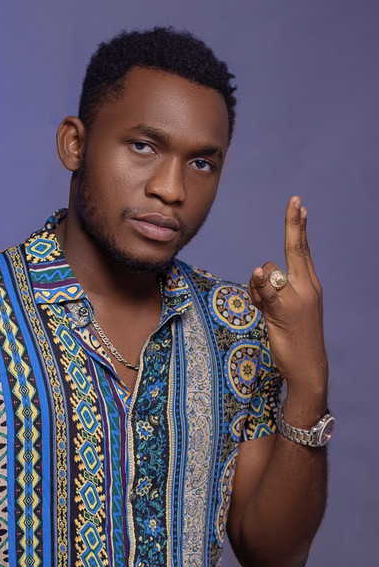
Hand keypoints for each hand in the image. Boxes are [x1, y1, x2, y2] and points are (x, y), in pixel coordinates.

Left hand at [247, 197, 327, 398]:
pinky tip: (257, 279)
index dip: (299, 228)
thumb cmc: (295, 336)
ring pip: (269, 272)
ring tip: (264, 307)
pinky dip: (259, 285)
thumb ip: (272, 289)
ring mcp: (296, 299)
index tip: (300, 207)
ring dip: (256, 285)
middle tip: (295, 201)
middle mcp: (306, 287)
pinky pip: (268, 292)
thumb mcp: (284, 308)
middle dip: (294, 224)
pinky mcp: (283, 312)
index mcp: (309, 285)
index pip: (303, 250)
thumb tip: (257, 274)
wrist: (308, 365)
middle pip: (296, 249)